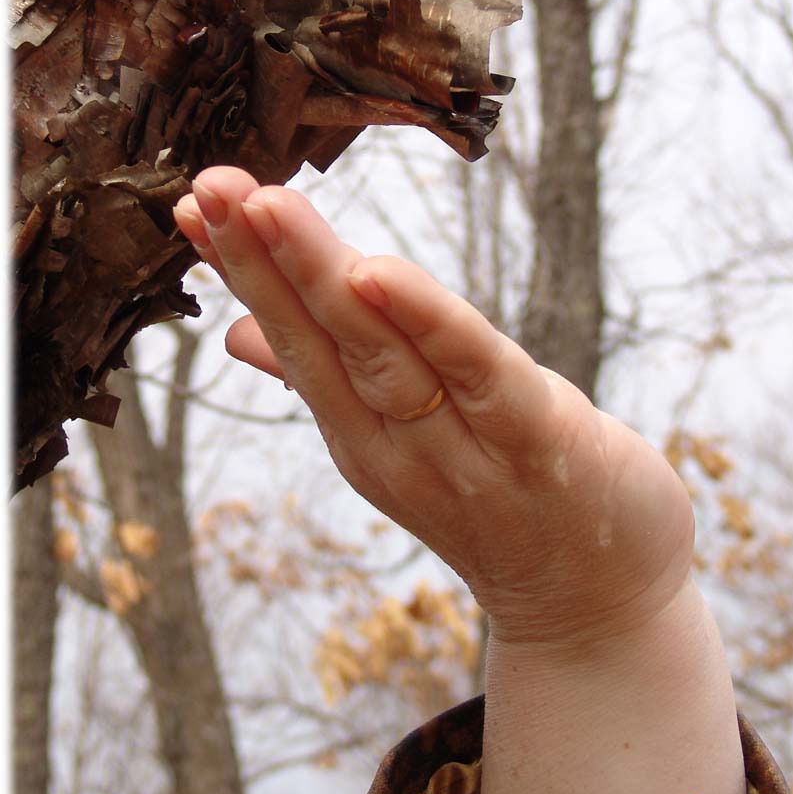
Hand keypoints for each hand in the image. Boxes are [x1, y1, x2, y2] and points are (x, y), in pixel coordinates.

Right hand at [173, 166, 694, 647]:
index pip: (294, 340)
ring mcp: (460, 450)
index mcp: (362, 434)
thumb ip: (331, 381)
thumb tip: (239, 334)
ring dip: (319, 274)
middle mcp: (394, 446)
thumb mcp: (404, 441)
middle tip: (211, 189)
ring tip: (268, 208)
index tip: (195, 207)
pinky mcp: (536, 440)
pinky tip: (378, 274)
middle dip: (260, 261)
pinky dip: (426, 321)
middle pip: (320, 340)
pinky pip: (476, 371)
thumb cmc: (504, 501)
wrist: (596, 604)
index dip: (245, 273)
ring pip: (379, 351)